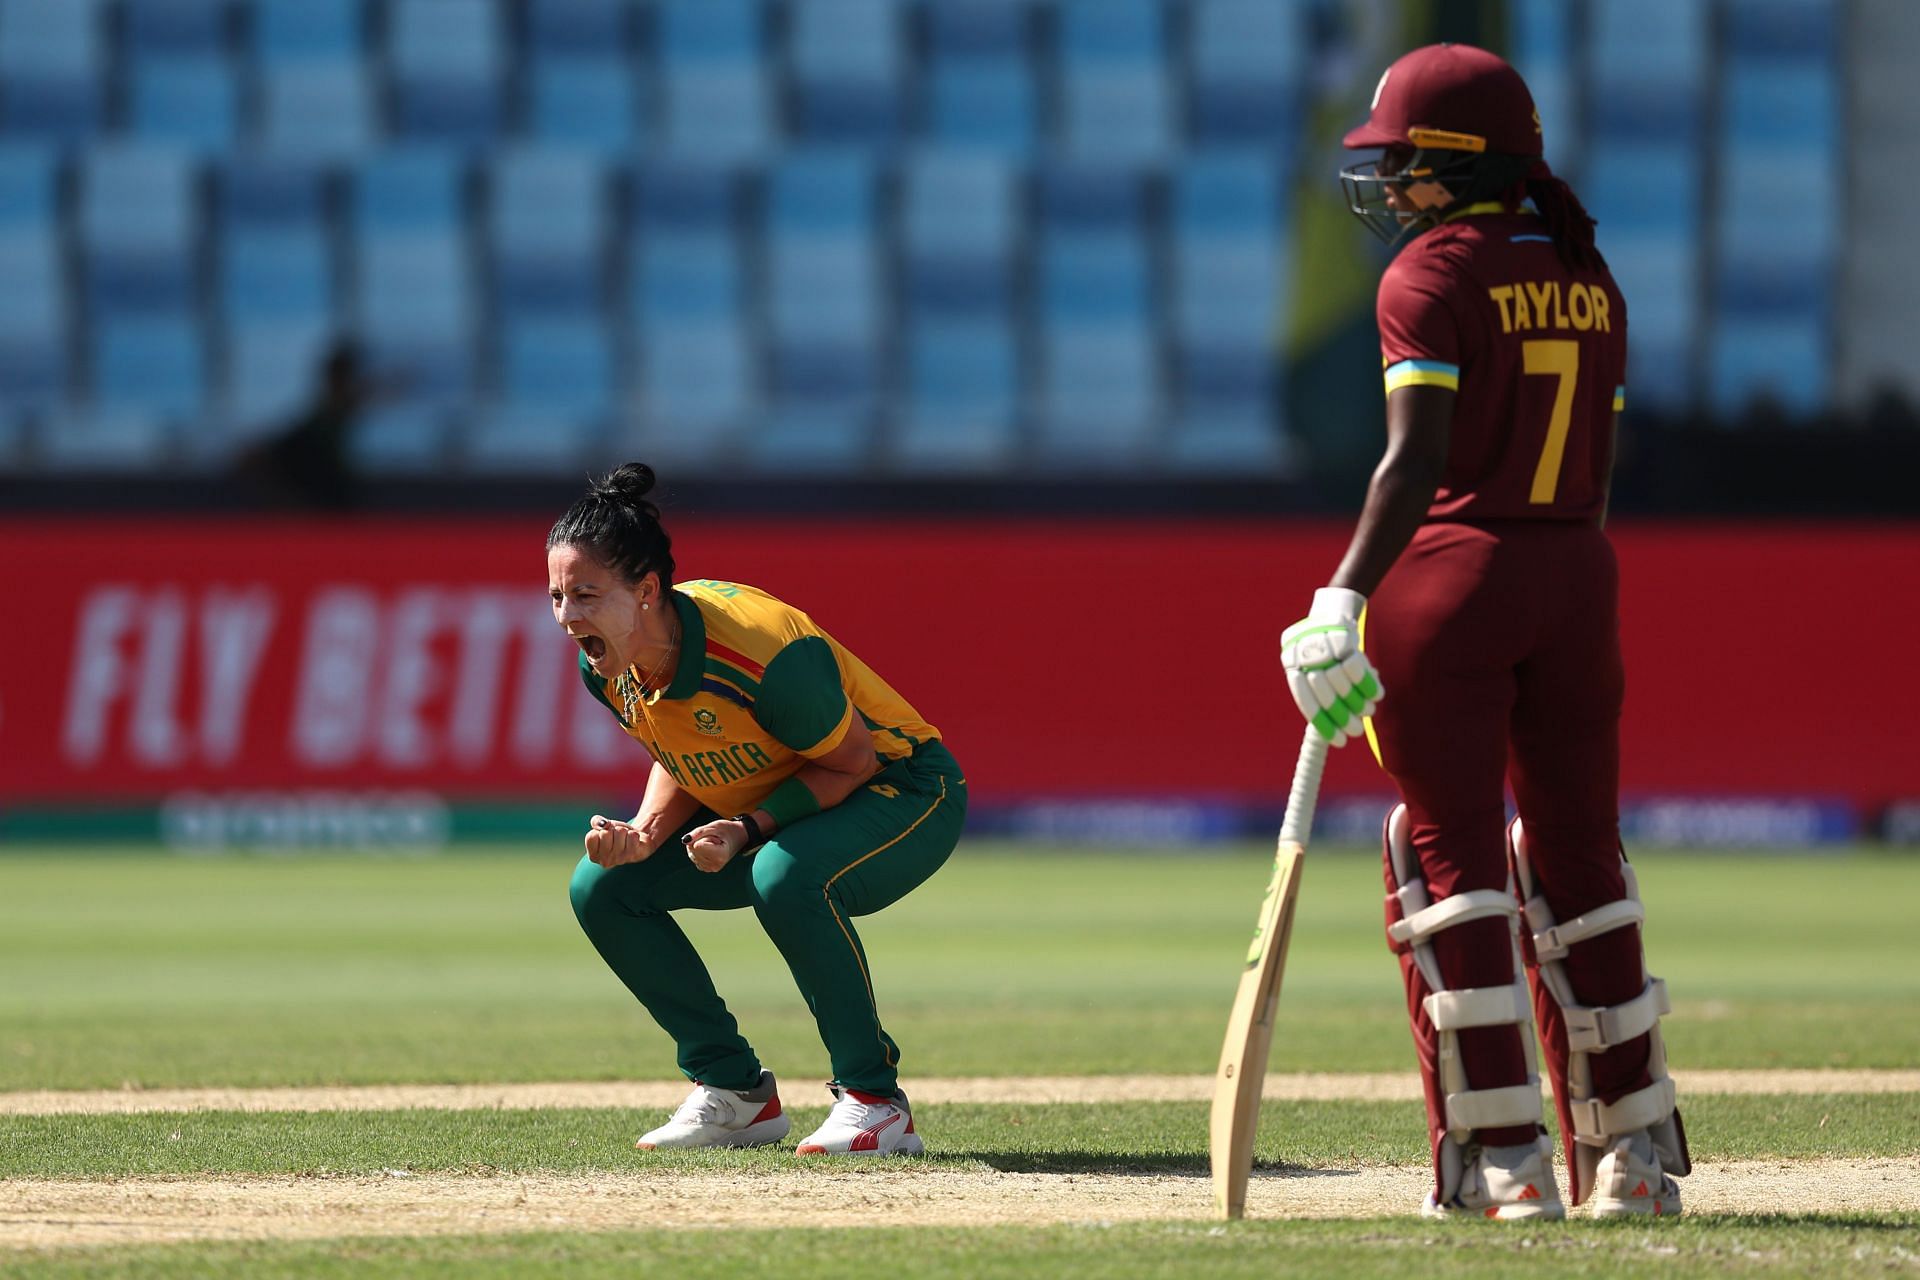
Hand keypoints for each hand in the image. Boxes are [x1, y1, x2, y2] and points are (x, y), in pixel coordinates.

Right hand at [585, 815, 651, 867]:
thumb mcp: (603, 826)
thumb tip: (604, 824)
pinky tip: (633, 841)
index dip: (600, 830)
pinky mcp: (634, 855)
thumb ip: (596, 822)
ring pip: (620, 832)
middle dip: (612, 830)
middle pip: (605, 833)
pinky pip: (632, 835)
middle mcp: (605, 861)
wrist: (635, 841)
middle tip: (616, 836)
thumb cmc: (615, 834)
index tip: (605, 836)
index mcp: (593, 856)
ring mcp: (620, 859)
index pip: (591, 836)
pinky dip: (634, 833)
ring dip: (624, 831)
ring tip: (625, 838)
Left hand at [682, 819, 749, 873]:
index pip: (697, 846)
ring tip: (714, 844)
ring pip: (691, 852)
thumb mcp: (714, 826)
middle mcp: (715, 865)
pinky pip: (693, 856)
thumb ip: (698, 832)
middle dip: (701, 840)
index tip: (717, 838)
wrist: (738, 838)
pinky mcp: (705, 868)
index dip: (705, 837)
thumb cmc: (727, 830)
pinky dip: (698, 851)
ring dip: (699, 845)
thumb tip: (684, 841)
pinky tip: (710, 849)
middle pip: (693, 849)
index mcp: (720, 856)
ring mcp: (710, 868)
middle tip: (715, 840)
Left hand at [1280, 587, 1383, 747]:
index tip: (1339, 742)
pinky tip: (1376, 695)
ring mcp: (1325, 649)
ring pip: (1344, 686)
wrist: (1330, 612)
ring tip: (1368, 713)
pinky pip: (1358, 669)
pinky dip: (1369, 685)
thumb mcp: (1311, 667)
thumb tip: (1332, 731)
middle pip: (1328, 698)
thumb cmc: (1321, 648)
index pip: (1309, 704)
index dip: (1325, 725)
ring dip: (1359, 703)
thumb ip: (1319, 695)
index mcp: (1293, 667)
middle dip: (1345, 718)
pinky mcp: (1344, 640)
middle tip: (1357, 732)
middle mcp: (1307, 659)